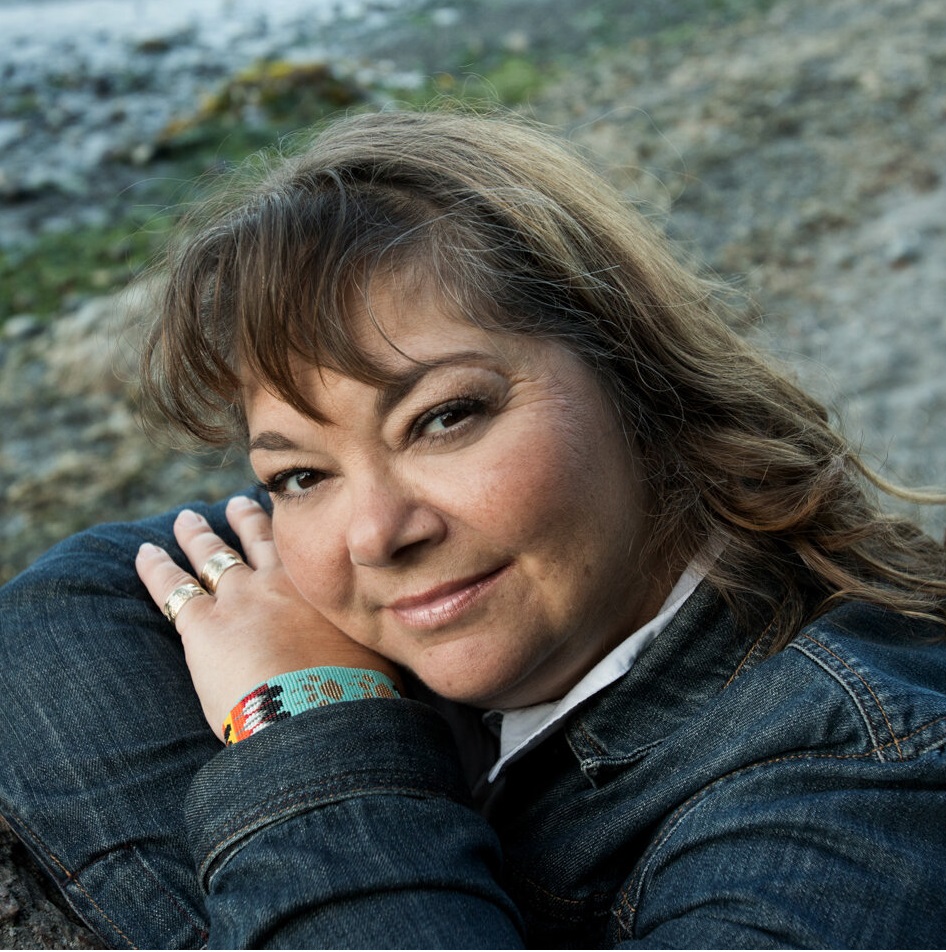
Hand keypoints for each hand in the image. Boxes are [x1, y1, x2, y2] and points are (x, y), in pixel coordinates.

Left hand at [136, 495, 399, 739]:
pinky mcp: (202, 627)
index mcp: (319, 587)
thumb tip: (401, 636)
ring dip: (197, 535)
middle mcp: (277, 582)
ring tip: (186, 520)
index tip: (283, 512)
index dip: (289, 529)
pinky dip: (156, 568)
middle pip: (256, 540)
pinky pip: (172, 587)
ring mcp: (237, 599)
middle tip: (236, 503)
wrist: (318, 713)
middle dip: (245, 518)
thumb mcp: (377, 653)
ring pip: (212, 555)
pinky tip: (146, 554)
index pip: (301, 548)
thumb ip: (373, 637)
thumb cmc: (355, 691)